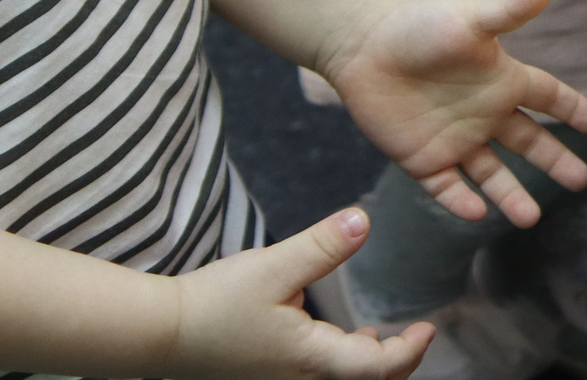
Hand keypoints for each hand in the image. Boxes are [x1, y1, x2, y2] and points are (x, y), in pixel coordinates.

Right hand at [165, 208, 432, 379]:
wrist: (159, 335)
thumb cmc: (213, 305)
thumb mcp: (273, 267)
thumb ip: (321, 246)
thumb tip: (363, 221)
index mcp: (311, 360)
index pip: (378, 368)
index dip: (409, 351)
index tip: (427, 328)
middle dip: (396, 365)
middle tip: (415, 337)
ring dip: (367, 367)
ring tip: (381, 338)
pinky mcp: (265, 378)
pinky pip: (317, 379)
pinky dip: (339, 366)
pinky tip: (337, 341)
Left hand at [318, 0, 586, 225]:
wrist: (362, 44)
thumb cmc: (420, 25)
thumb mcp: (469, 18)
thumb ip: (509, 8)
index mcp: (502, 80)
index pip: (548, 96)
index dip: (572, 109)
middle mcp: (484, 113)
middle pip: (529, 142)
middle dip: (555, 161)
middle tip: (581, 181)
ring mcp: (454, 138)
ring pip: (491, 173)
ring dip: (511, 195)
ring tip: (531, 218)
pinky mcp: (422, 158)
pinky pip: (447, 186)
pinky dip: (461, 201)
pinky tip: (477, 213)